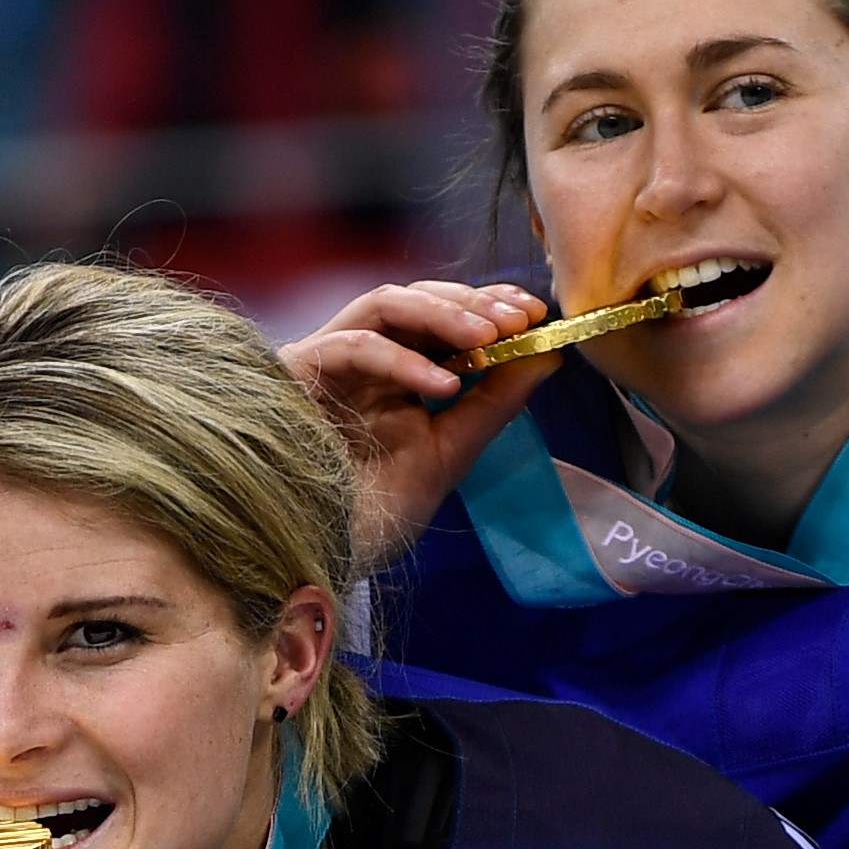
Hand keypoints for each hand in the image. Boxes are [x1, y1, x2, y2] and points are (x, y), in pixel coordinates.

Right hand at [284, 277, 554, 554]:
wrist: (326, 551)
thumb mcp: (451, 450)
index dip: (487, 303)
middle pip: (418, 297)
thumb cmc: (379, 509)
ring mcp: (329, 359)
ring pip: (385, 303)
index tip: (535, 313)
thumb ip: (495, 403)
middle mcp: (362, 355)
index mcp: (395, 368)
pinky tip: (443, 385)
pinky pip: (355, 346)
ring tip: (486, 339)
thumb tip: (549, 355)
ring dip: (442, 314)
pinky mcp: (298, 371)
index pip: (442, 313)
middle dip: (472, 303)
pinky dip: (404, 360)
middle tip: (516, 320)